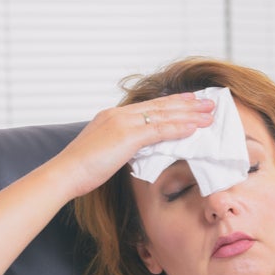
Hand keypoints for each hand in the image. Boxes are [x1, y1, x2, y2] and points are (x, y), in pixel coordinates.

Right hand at [53, 93, 215, 196]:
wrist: (64, 173)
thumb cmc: (80, 169)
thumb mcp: (105, 153)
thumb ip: (122, 147)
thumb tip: (137, 151)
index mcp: (112, 116)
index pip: (149, 106)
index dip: (172, 103)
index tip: (189, 101)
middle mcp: (119, 114)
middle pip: (160, 106)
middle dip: (187, 103)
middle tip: (209, 102)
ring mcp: (123, 123)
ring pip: (163, 115)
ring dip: (190, 114)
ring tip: (210, 113)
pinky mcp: (126, 136)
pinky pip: (159, 130)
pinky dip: (178, 128)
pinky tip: (194, 128)